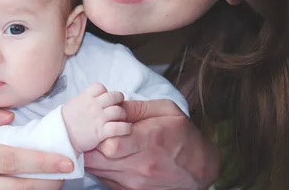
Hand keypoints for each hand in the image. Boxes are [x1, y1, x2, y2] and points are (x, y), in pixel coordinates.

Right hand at [62, 83, 130, 152]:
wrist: (60, 136)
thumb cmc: (65, 121)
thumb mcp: (73, 104)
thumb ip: (85, 99)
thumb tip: (92, 97)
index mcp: (85, 97)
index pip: (100, 87)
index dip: (105, 92)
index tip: (105, 98)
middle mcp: (93, 105)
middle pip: (114, 96)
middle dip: (118, 100)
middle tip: (118, 106)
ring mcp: (98, 118)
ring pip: (118, 111)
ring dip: (122, 115)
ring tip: (121, 119)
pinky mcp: (101, 132)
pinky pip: (119, 127)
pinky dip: (125, 128)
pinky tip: (125, 129)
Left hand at [84, 99, 219, 189]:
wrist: (198, 168)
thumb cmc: (182, 135)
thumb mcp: (166, 110)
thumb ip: (136, 107)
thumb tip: (112, 106)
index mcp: (151, 140)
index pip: (111, 144)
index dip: (99, 132)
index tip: (99, 123)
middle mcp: (142, 166)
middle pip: (98, 160)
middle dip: (90, 144)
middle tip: (92, 132)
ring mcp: (136, 183)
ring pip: (97, 171)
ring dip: (93, 156)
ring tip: (99, 142)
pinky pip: (104, 180)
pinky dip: (101, 168)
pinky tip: (107, 157)